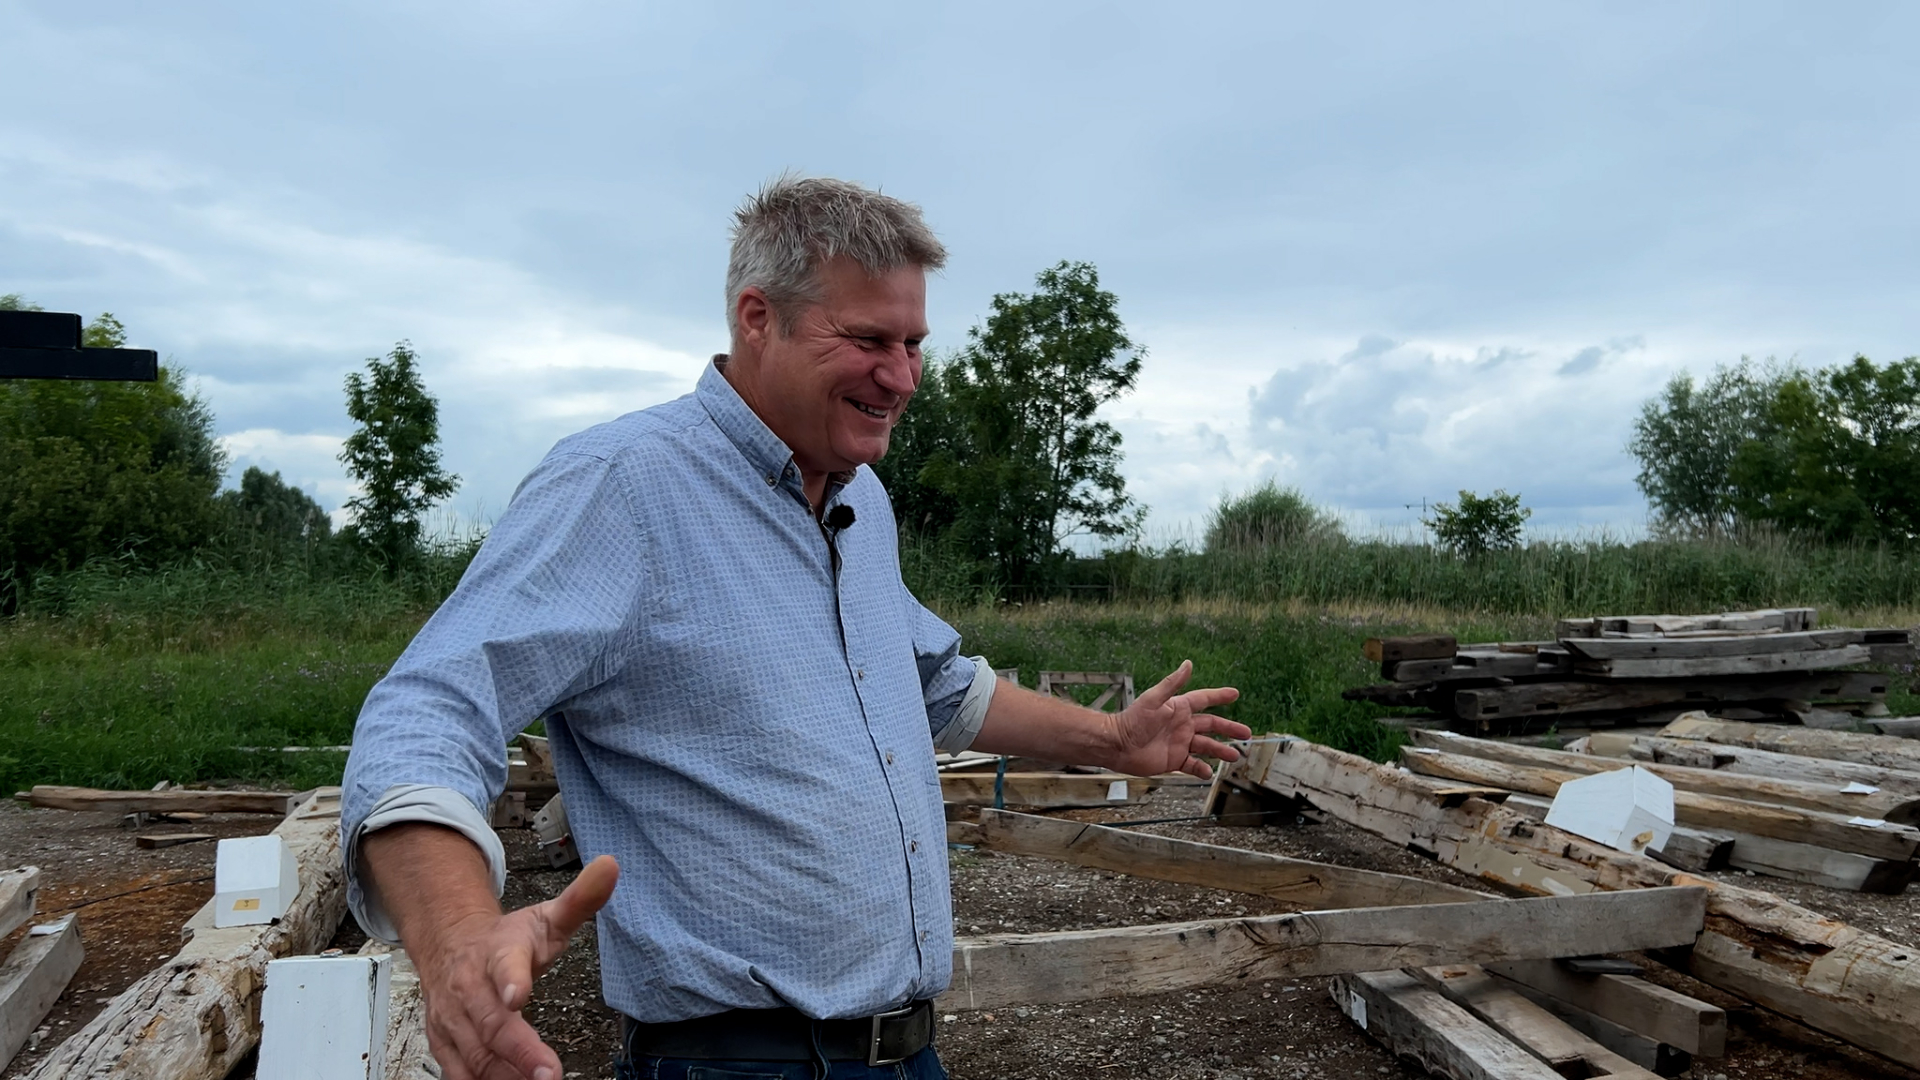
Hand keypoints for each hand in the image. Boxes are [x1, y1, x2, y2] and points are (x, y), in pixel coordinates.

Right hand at [410, 855, 619, 1079]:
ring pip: (474, 1055)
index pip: (505, 963)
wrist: (450, 946)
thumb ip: (581, 900)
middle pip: (491, 1023)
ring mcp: (453, 1019)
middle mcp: (470, 988)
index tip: (518, 995)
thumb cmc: (506, 940)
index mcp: (499, 952)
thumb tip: (611, 867)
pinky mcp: (444, 1044)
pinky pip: (460, 1073)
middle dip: (519, 1051)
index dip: (510, 979)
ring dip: (504, 1075)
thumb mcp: (546, 917)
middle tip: (549, 1073)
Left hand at [1106, 660, 1248, 778]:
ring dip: (1221, 751)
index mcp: (1179, 708)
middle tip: (1246, 734)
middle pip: (1212, 726)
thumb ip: (1172, 683)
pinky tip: (1210, 772)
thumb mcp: (1154, 699)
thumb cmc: (1133, 720)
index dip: (1219, 696)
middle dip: (1229, 729)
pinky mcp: (1173, 760)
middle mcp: (1182, 725)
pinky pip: (1192, 765)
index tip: (1234, 694)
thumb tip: (1188, 663)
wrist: (1118, 745)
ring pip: (1206, 747)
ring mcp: (1179, 744)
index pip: (1204, 700)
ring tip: (1235, 756)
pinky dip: (1202, 769)